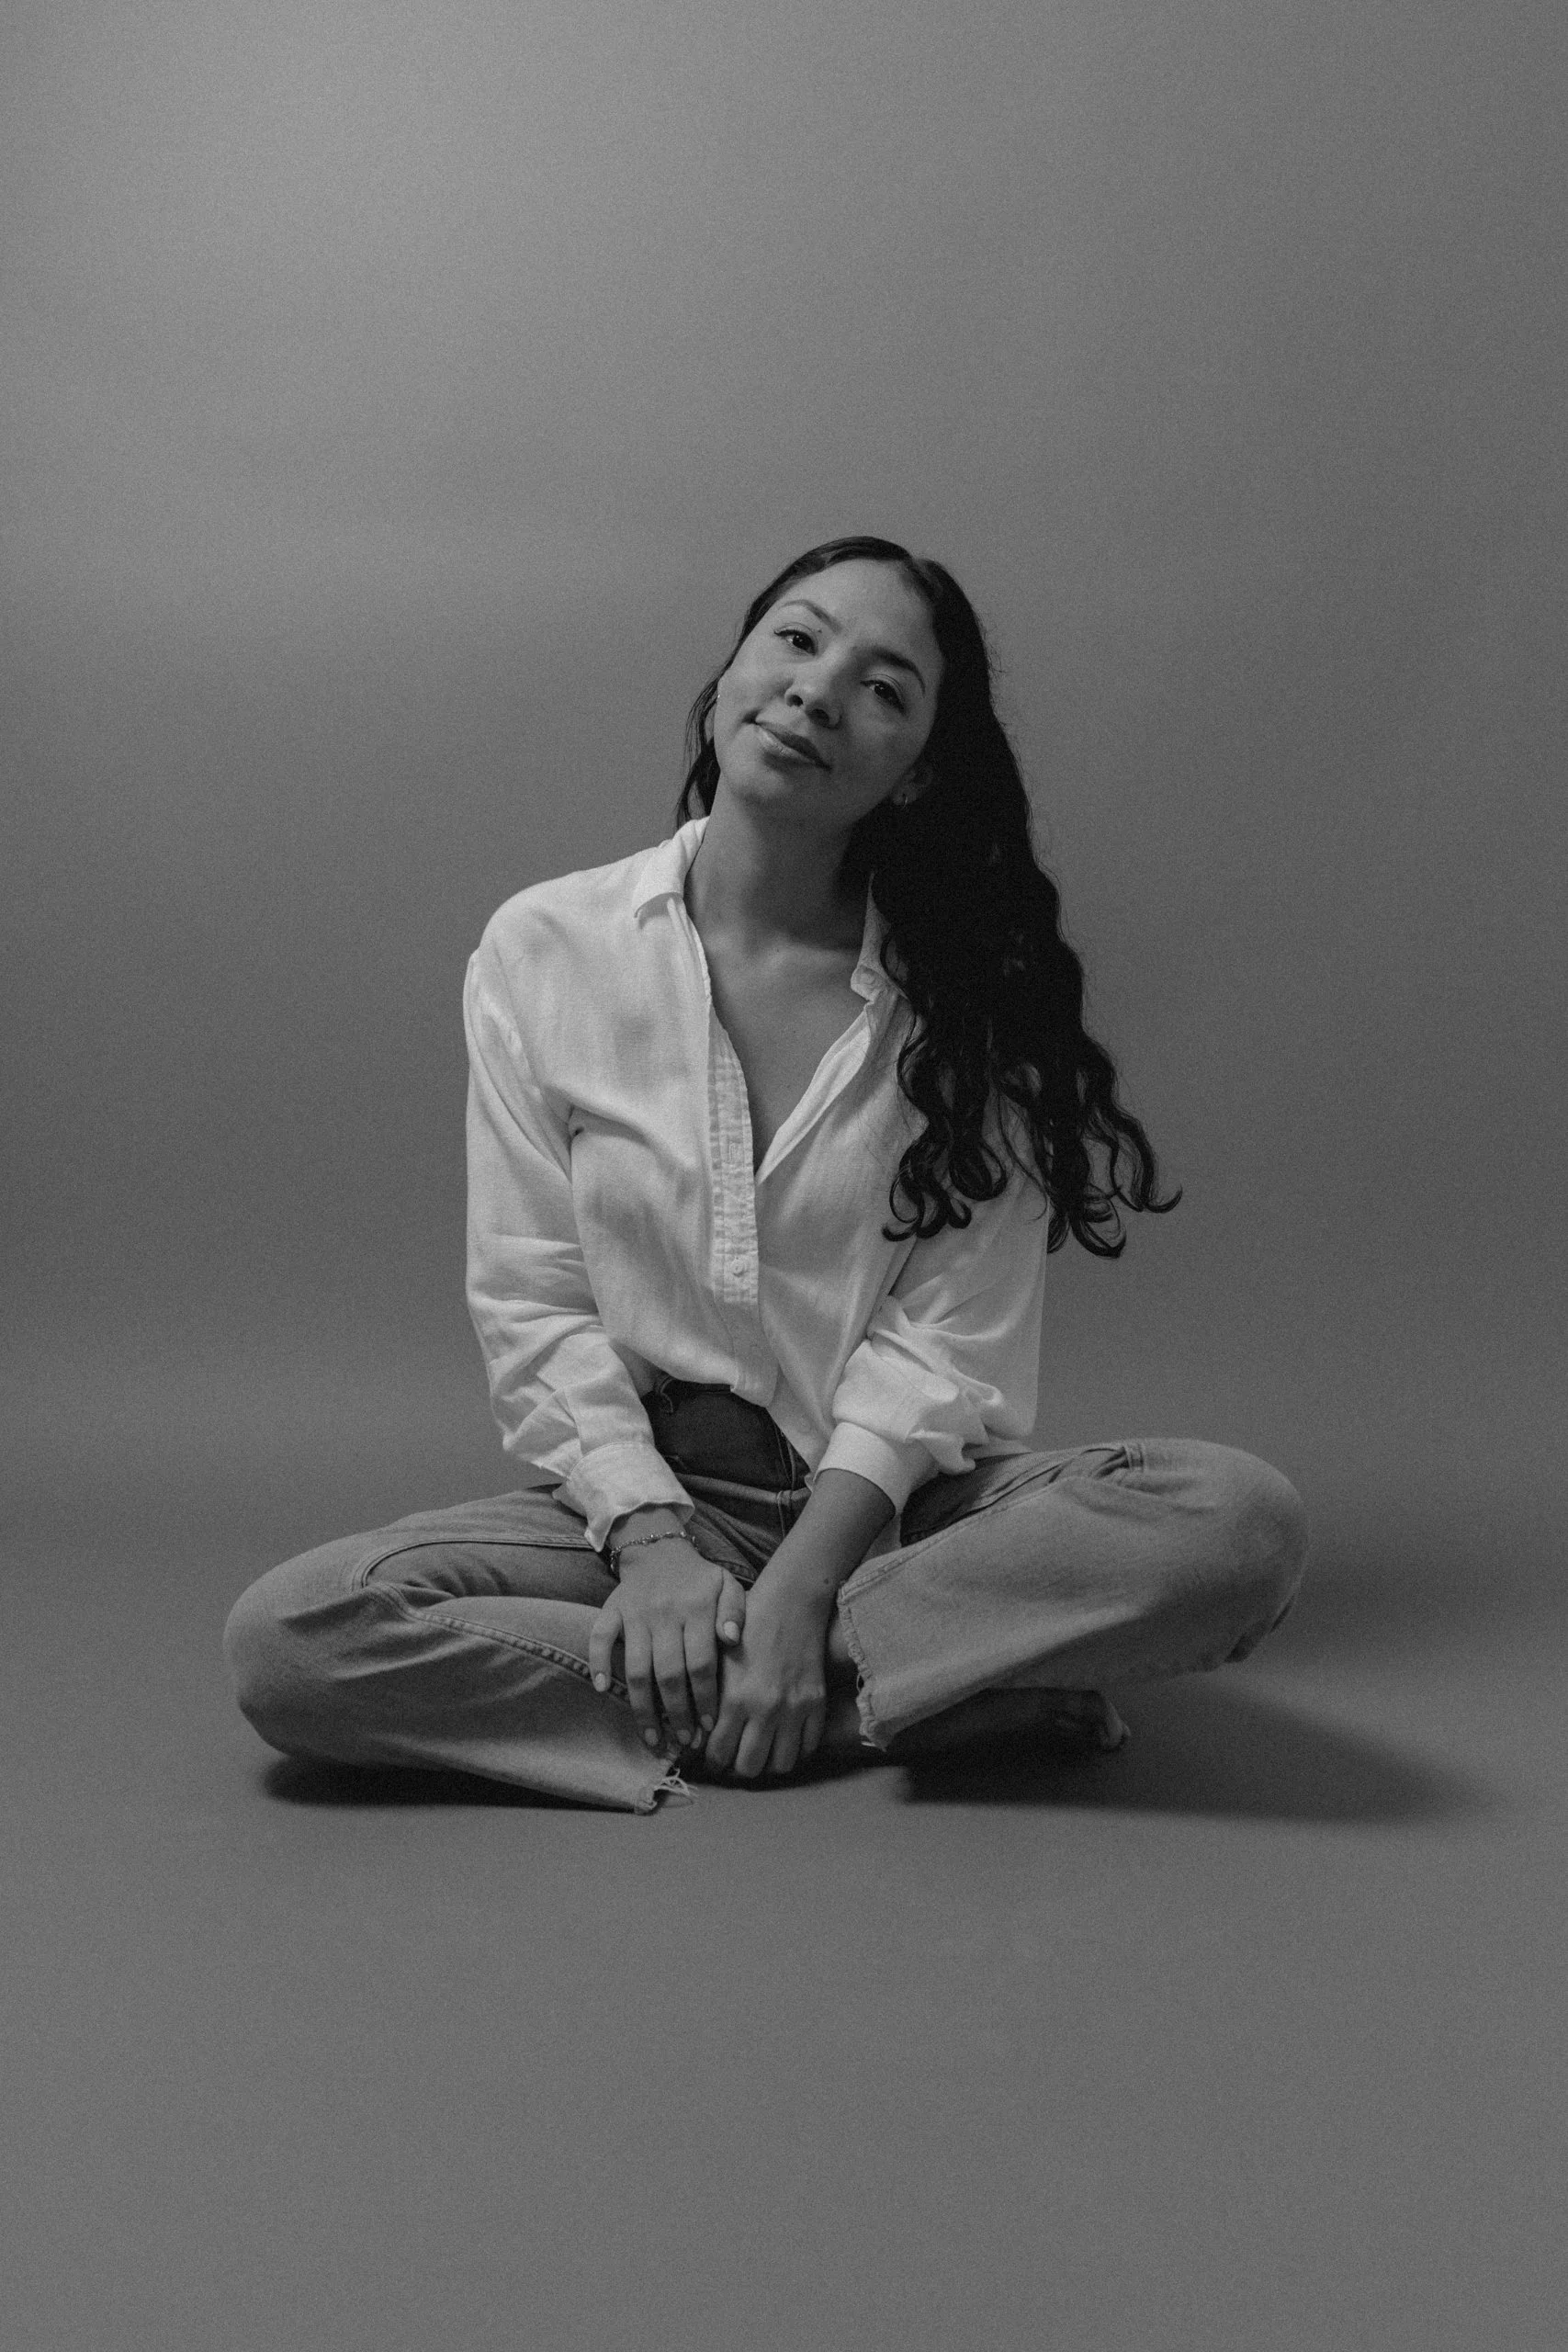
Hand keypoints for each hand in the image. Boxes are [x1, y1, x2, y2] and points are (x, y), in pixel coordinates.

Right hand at [587, 1539, 747, 1753]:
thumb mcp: (727, 1585)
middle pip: (669, 1673)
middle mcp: (663, 1613)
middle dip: (677, 1713)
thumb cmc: (699, 1579)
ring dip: (643, 1707)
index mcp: (696, 1609)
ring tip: (653, 1737)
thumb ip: (735, 1612)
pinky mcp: (611, 1611)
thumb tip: (732, 1639)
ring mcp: (634, 1614)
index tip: (710, 1727)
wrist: (658, 1550)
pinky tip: (603, 1689)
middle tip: (684, 1741)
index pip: (702, 1663)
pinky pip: (599, 1637)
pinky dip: (598, 1662)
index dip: (706, 1698)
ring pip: (637, 1667)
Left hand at [702, 1579, 831, 1779]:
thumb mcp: (719, 1660)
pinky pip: (808, 1747)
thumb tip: (697, 1734)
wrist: (791, 1602)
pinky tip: (784, 1740)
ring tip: (760, 1752)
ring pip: (780, 1764)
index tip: (711, 1760)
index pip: (719, 1753)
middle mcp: (765, 1710)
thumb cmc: (747, 1626)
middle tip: (734, 1760)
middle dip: (737, 1769)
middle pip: (749, 1768)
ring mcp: (795, 1710)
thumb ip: (709, 1698)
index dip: (712, 1763)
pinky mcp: (817, 1705)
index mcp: (735, 1698)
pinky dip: (795, 1750)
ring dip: (768, 1764)